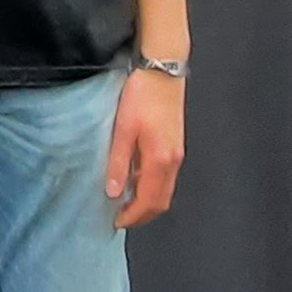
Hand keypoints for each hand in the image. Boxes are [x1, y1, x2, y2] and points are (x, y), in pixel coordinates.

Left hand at [105, 67, 185, 228]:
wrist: (163, 69)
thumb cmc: (142, 94)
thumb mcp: (123, 128)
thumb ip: (119, 162)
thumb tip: (114, 192)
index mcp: (160, 159)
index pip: (149, 201)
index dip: (133, 216)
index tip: (117, 221)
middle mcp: (173, 160)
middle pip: (161, 201)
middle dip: (142, 214)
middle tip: (121, 216)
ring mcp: (177, 153)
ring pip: (165, 189)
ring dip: (147, 200)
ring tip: (125, 200)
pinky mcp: (175, 144)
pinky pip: (165, 175)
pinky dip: (152, 185)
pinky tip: (135, 178)